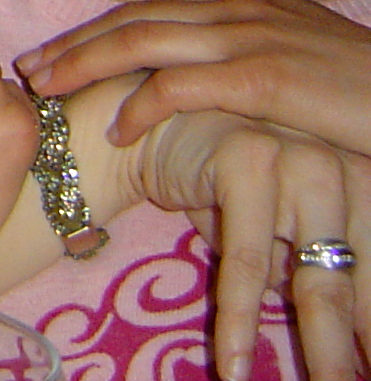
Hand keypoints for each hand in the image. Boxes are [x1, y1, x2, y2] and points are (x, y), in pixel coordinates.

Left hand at [19, 0, 370, 154]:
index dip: (95, 33)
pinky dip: (142, 104)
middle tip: (30, 70)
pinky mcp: (264, 76)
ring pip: (142, 43)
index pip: (149, 10)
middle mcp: (239, 6)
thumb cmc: (361, 95)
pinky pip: (181, 85)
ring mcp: (250, 36)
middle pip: (133, 21)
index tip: (53, 54)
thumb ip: (239, 61)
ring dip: (87, 66)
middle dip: (75, 45)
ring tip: (48, 91)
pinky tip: (117, 127)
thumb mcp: (293, 62)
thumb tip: (182, 85)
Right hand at [132, 108, 370, 380]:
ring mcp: (302, 158)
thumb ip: (306, 270)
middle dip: (359, 339)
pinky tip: (236, 363)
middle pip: (362, 279)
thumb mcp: (274, 231)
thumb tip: (340, 337)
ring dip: (321, 347)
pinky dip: (240, 318)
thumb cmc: (213, 183)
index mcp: (361, 182)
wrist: (138, 129)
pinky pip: (248, 262)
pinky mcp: (250, 161)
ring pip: (318, 280)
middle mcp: (346, 167)